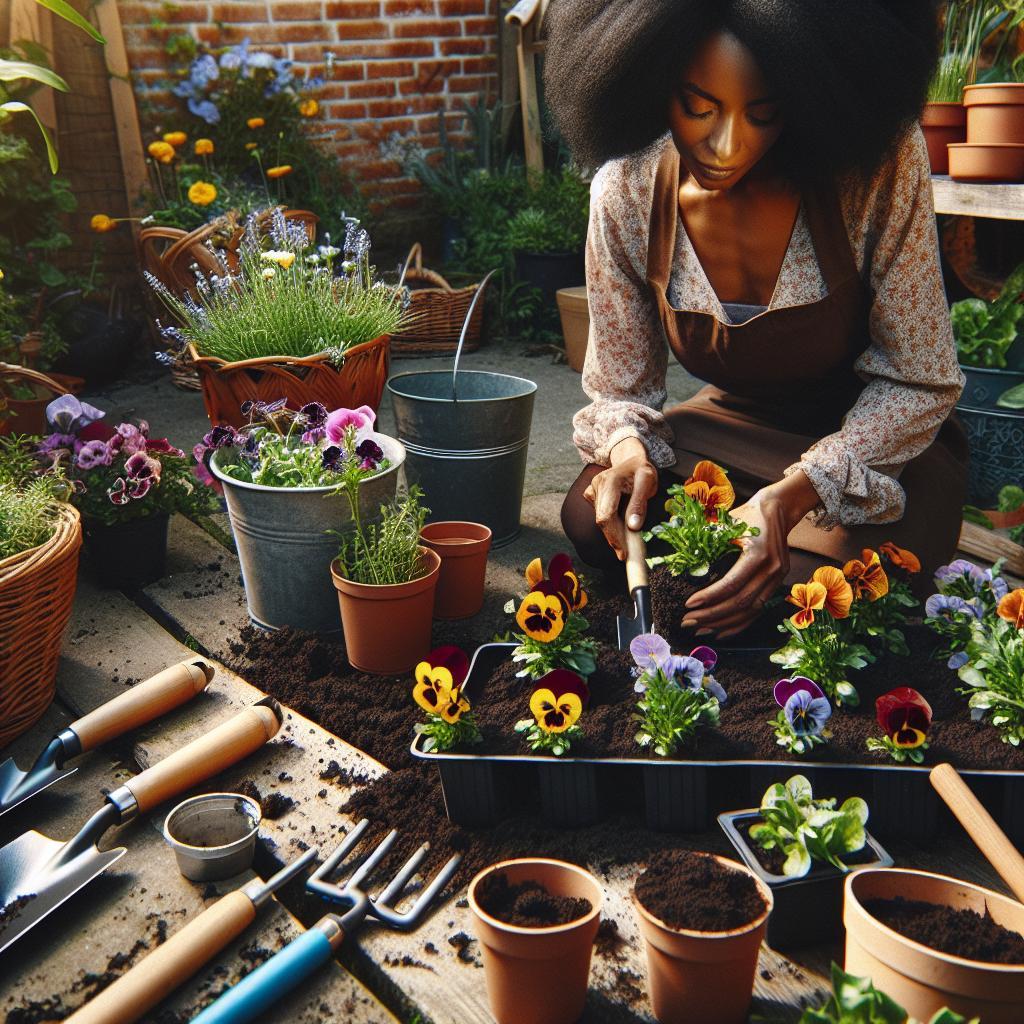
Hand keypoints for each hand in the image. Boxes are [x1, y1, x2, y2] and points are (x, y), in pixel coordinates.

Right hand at [583, 437, 658, 560]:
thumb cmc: (641, 470)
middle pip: (601, 520)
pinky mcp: (591, 495)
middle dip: (614, 539)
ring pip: (601, 519)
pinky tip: (620, 522)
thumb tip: (633, 527)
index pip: (607, 515)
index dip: (613, 537)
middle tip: (626, 553)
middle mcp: (597, 485)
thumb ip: (639, 503)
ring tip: (627, 538)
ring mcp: (592, 490)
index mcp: (610, 481)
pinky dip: (611, 524)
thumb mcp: (647, 481)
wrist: (630, 459)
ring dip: (613, 532)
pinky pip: (600, 515)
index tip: (623, 553)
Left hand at [682, 471, 820, 638]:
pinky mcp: (776, 584)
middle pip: (740, 602)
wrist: (778, 509)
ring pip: (749, 611)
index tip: (688, 604)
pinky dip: (739, 623)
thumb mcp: (727, 524)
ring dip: (723, 623)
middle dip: (711, 615)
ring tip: (699, 629)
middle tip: (687, 621)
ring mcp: (777, 579)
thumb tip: (682, 564)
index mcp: (759, 554)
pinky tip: (720, 631)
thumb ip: (709, 543)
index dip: (709, 597)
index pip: (732, 584)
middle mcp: (771, 570)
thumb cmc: (748, 515)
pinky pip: (757, 610)